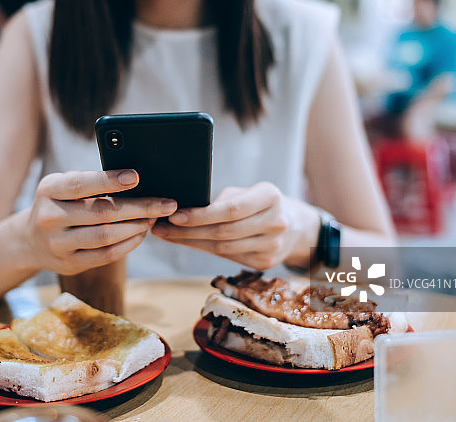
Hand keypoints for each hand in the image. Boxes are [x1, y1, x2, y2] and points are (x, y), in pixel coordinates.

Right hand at [27, 169, 177, 274]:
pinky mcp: (69, 264)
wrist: (30, 240)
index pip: (82, 185)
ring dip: (137, 227)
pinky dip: (128, 244)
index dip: (110, 180)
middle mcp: (49, 217)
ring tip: (155, 218)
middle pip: (102, 213)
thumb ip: (90, 182)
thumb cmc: (60, 204)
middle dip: (140, 207)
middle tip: (166, 204)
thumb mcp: (63, 186)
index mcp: (49, 190)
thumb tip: (134, 180)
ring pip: (106, 236)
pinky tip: (141, 233)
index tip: (136, 177)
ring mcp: (58, 244)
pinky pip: (106, 255)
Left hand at [150, 182, 318, 269]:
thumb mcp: (246, 192)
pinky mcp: (265, 263)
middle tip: (160, 228)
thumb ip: (221, 201)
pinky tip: (187, 243)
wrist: (295, 226)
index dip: (200, 215)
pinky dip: (203, 250)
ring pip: (223, 249)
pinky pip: (227, 258)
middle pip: (224, 232)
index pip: (231, 210)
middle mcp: (276, 223)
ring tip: (166, 235)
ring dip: (190, 243)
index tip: (173, 216)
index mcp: (271, 197)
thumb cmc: (260, 203)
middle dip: (187, 232)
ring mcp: (273, 246)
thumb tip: (182, 209)